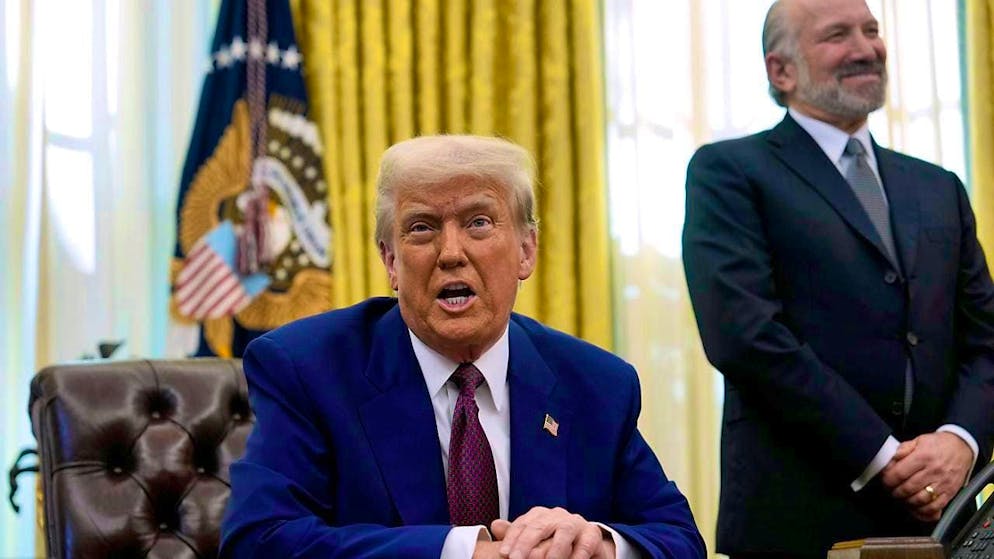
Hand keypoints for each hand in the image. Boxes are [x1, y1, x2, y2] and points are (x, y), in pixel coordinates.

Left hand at [491, 507, 614, 558]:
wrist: (586, 547)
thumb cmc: (554, 544)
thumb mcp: (535, 541)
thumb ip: (517, 535)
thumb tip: (494, 525)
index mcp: (540, 515)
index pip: (523, 524)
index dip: (512, 538)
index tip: (503, 553)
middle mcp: (557, 515)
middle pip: (539, 525)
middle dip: (526, 543)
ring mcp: (576, 523)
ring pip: (564, 530)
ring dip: (555, 548)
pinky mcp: (592, 533)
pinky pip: (586, 542)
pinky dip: (578, 553)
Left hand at [879, 432, 972, 521]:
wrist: (962, 447)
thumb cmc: (938, 444)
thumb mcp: (918, 440)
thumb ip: (902, 449)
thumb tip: (890, 460)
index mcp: (923, 457)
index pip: (900, 473)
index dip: (888, 480)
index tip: (885, 481)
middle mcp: (933, 471)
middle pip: (908, 488)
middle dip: (895, 492)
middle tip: (890, 490)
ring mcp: (943, 484)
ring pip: (920, 500)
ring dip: (906, 502)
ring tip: (901, 498)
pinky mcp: (950, 493)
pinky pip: (935, 508)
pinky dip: (923, 512)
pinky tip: (915, 508)